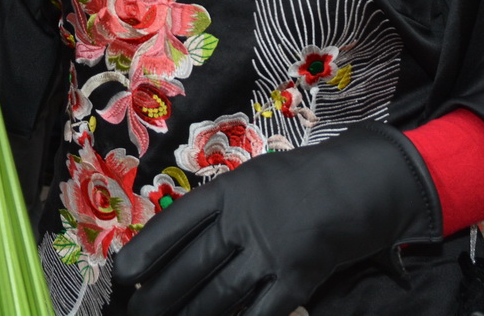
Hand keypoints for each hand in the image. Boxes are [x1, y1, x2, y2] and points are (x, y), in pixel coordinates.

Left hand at [113, 123, 440, 315]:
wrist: (361, 185)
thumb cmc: (303, 182)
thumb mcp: (254, 180)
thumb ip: (220, 211)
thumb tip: (179, 247)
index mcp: (228, 192)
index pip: (174, 225)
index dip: (144, 253)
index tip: (122, 276)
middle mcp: (243, 221)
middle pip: (188, 268)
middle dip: (157, 300)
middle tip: (138, 315)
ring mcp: (270, 252)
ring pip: (216, 298)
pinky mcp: (295, 280)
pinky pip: (258, 314)